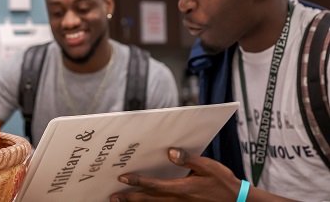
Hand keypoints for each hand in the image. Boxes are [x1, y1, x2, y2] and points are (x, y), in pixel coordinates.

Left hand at [109, 148, 240, 201]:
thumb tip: (170, 151)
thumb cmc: (222, 183)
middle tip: (113, 196)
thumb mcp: (208, 167)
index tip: (123, 178)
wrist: (236, 201)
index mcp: (182, 188)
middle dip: (129, 198)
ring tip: (120, 201)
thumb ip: (188, 159)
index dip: (137, 182)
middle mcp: (177, 199)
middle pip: (148, 199)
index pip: (154, 185)